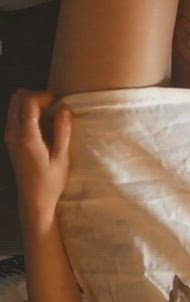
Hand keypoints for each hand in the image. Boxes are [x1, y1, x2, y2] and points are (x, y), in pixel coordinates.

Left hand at [4, 88, 71, 216]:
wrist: (33, 202)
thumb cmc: (50, 184)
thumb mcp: (61, 159)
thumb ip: (62, 132)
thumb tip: (65, 108)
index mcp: (26, 137)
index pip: (28, 101)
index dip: (45, 96)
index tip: (60, 105)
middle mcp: (13, 134)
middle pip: (18, 98)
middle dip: (37, 97)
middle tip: (55, 108)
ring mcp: (10, 137)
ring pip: (15, 105)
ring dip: (32, 104)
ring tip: (50, 117)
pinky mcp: (11, 141)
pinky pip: (15, 116)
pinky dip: (28, 113)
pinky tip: (43, 127)